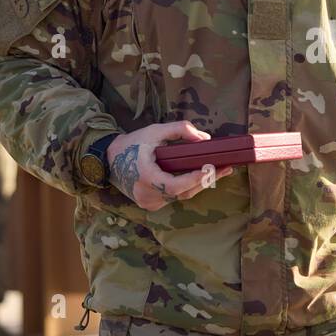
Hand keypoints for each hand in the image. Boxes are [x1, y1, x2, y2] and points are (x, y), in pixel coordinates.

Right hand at [107, 121, 234, 212]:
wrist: (108, 159)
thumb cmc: (132, 143)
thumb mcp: (155, 131)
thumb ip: (180, 130)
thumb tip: (205, 139)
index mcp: (146, 178)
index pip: (177, 185)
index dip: (196, 179)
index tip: (213, 168)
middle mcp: (147, 195)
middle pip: (184, 192)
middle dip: (206, 180)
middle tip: (226, 168)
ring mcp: (149, 202)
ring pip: (180, 196)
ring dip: (199, 184)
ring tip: (219, 171)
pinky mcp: (150, 204)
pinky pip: (174, 197)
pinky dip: (187, 187)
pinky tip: (201, 177)